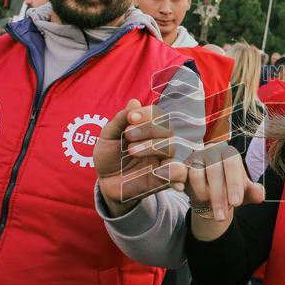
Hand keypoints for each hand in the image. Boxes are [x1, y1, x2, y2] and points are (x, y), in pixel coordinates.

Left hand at [94, 98, 187, 217]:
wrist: (106, 182)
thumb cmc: (109, 156)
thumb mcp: (108, 137)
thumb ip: (120, 120)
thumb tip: (134, 102)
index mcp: (148, 128)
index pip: (157, 114)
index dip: (147, 113)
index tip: (131, 118)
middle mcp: (159, 141)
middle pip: (167, 129)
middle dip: (148, 129)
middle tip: (128, 135)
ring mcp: (163, 159)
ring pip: (170, 147)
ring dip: (152, 146)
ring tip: (131, 151)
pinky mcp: (165, 178)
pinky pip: (178, 173)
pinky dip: (175, 172)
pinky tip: (158, 172)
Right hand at [185, 143, 264, 222]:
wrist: (210, 194)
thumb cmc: (229, 190)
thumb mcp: (244, 193)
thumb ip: (253, 193)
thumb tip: (260, 194)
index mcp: (230, 153)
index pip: (232, 166)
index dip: (234, 184)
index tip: (236, 203)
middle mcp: (211, 151)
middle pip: (214, 171)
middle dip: (219, 197)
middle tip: (222, 217)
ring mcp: (195, 158)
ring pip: (196, 174)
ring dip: (203, 194)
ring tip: (209, 207)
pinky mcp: (181, 167)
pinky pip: (179, 175)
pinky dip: (180, 183)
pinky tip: (182, 191)